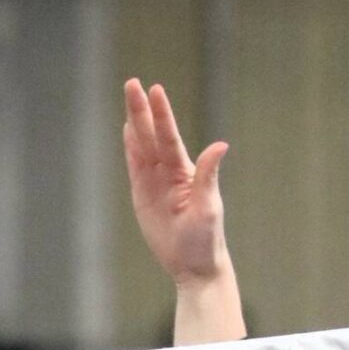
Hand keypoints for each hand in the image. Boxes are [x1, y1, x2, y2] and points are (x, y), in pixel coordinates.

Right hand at [123, 78, 230, 284]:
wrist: (194, 266)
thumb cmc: (205, 239)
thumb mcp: (208, 208)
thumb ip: (208, 175)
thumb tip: (221, 145)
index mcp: (184, 172)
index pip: (169, 137)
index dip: (162, 115)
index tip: (155, 90)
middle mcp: (169, 172)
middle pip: (152, 135)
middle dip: (142, 110)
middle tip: (132, 83)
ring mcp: (155, 182)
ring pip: (142, 147)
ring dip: (135, 123)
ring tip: (129, 97)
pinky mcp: (143, 196)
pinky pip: (135, 167)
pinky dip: (131, 149)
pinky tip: (127, 131)